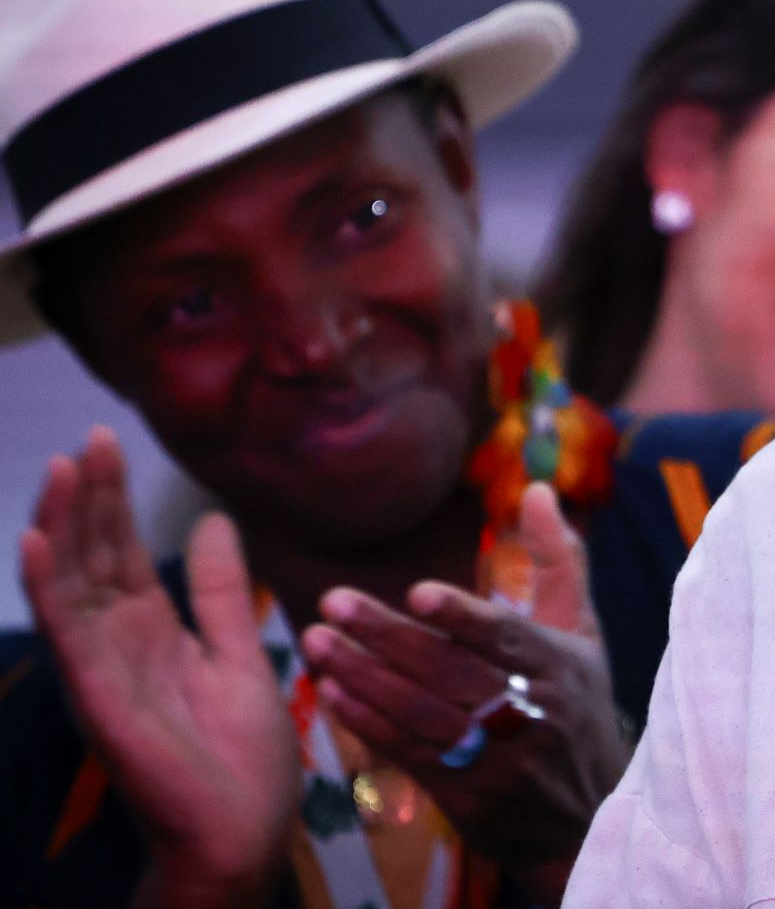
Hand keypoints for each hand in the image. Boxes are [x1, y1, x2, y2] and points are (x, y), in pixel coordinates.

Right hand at [20, 427, 296, 907]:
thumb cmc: (242, 754)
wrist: (242, 828)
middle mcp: (117, 642)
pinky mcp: (99, 694)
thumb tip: (214, 522)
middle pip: (92, 556)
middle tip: (89, 439)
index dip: (112, 500)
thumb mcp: (238, 652)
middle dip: (88, 498)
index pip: (120, 552)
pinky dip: (50, 584)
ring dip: (62, 525)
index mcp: (151, 630)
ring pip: (72, 582)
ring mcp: (102, 666)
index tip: (108, 443)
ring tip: (60, 469)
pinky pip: (68, 632)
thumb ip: (218, 591)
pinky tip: (38, 539)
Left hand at [300, 483, 628, 903]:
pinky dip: (367, 722)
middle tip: (333, 601)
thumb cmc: (575, 702)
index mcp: (560, 666)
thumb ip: (558, 560)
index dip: (462, 618)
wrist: (587, 813)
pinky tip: (331, 693)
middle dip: (387, 636)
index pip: (506, 638)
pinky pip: (410, 754)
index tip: (416, 593)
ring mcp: (499, 762)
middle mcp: (532, 714)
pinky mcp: (470, 798)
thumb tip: (536, 489)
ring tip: (317, 641)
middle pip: (450, 672)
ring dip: (363, 677)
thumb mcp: (581, 633)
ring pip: (421, 713)